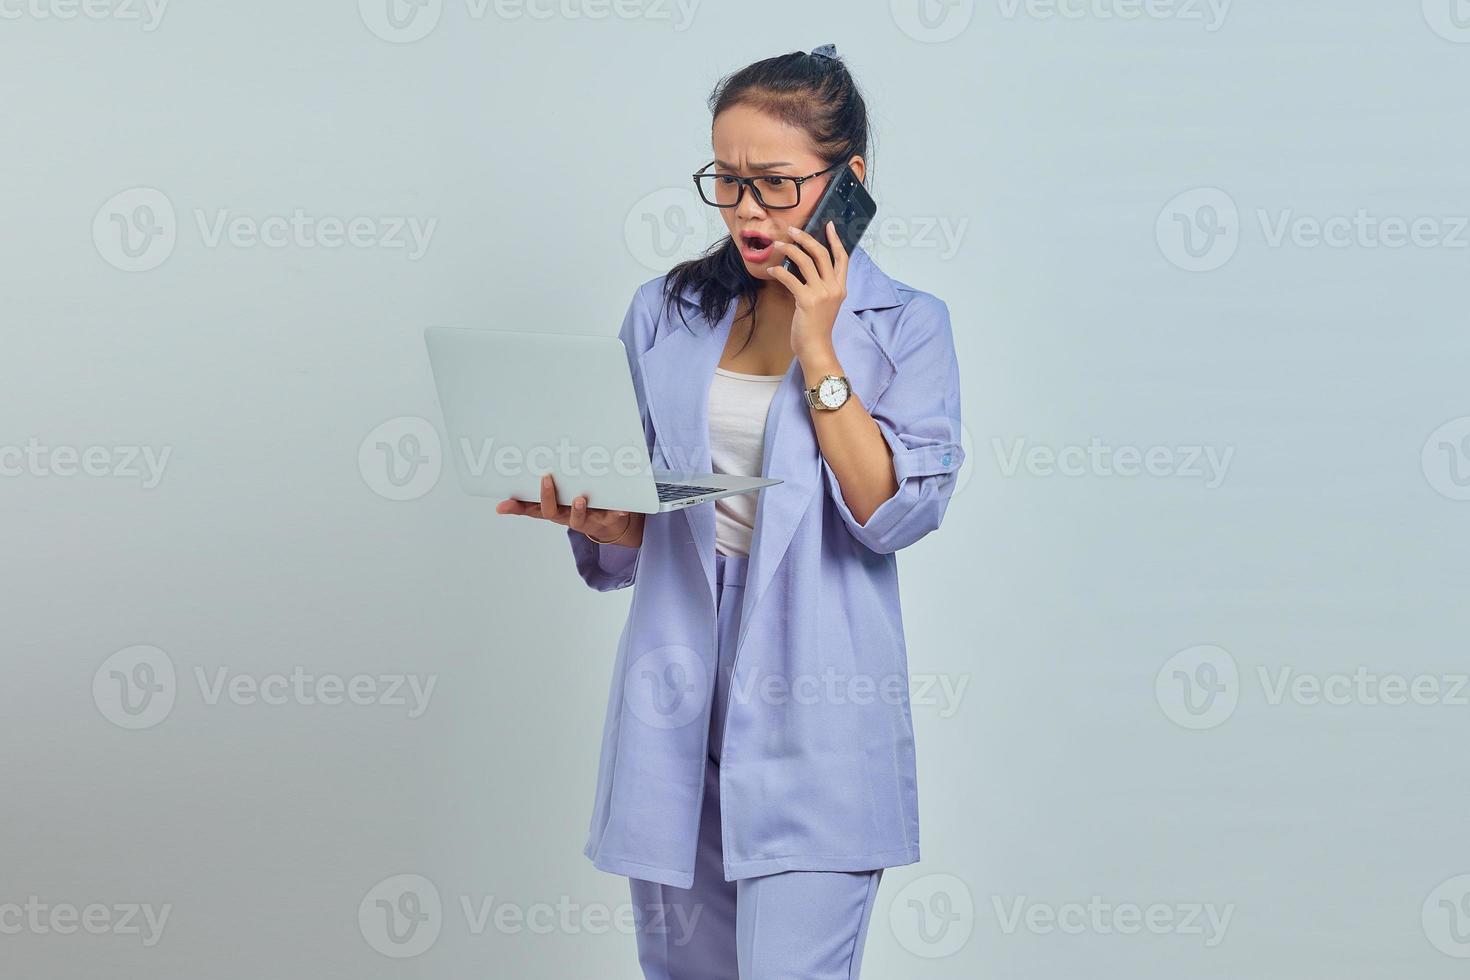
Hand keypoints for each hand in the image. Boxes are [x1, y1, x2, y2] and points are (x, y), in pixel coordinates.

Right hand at [496, 473, 642, 546]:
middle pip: (552, 513)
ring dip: (578, 509)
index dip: (518, 507)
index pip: (532, 509)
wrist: (608, 524)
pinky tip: (621, 508)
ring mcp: (586, 520)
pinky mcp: (606, 519)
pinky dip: (617, 512)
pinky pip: (611, 517)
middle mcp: (567, 517)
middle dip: (548, 498)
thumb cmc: (577, 507)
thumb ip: (535, 498)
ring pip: (578, 519)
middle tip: (545, 480)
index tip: (504, 503)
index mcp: (554, 511)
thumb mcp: (556, 502)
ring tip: (579, 499)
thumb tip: (502, 501)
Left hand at [767, 220, 848, 360]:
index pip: (842, 258)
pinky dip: (779, 271)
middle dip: (805, 238)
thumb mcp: (825, 304)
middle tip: (791, 230)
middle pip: (821, 254)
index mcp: (840, 288)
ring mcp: (821, 294)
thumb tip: (805, 267)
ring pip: (805, 261)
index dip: (836, 240)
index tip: (829, 225)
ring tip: (777, 245)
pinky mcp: (807, 301)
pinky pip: (790, 278)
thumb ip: (821, 286)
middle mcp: (833, 288)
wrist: (816, 348)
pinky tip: (771, 270)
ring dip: (789, 249)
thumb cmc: (817, 327)